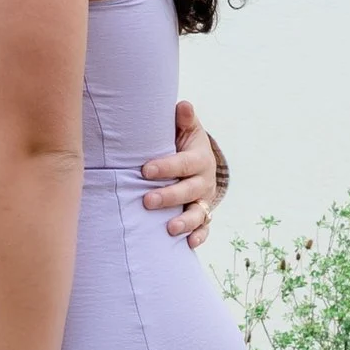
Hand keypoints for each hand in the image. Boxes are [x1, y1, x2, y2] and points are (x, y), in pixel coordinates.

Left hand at [139, 100, 220, 248]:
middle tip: (147, 201)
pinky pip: (204, 228)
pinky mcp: (204, 215)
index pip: (183, 163)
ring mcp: (204, 200)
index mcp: (198, 158)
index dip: (166, 167)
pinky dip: (198, 237)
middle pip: (189, 190)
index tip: (145, 170)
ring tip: (169, 229)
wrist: (198, 162)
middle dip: (169, 196)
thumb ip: (183, 119)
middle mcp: (203, 181)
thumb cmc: (183, 143)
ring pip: (198, 213)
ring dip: (185, 221)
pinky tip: (188, 244)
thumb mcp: (186, 129)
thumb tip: (183, 105)